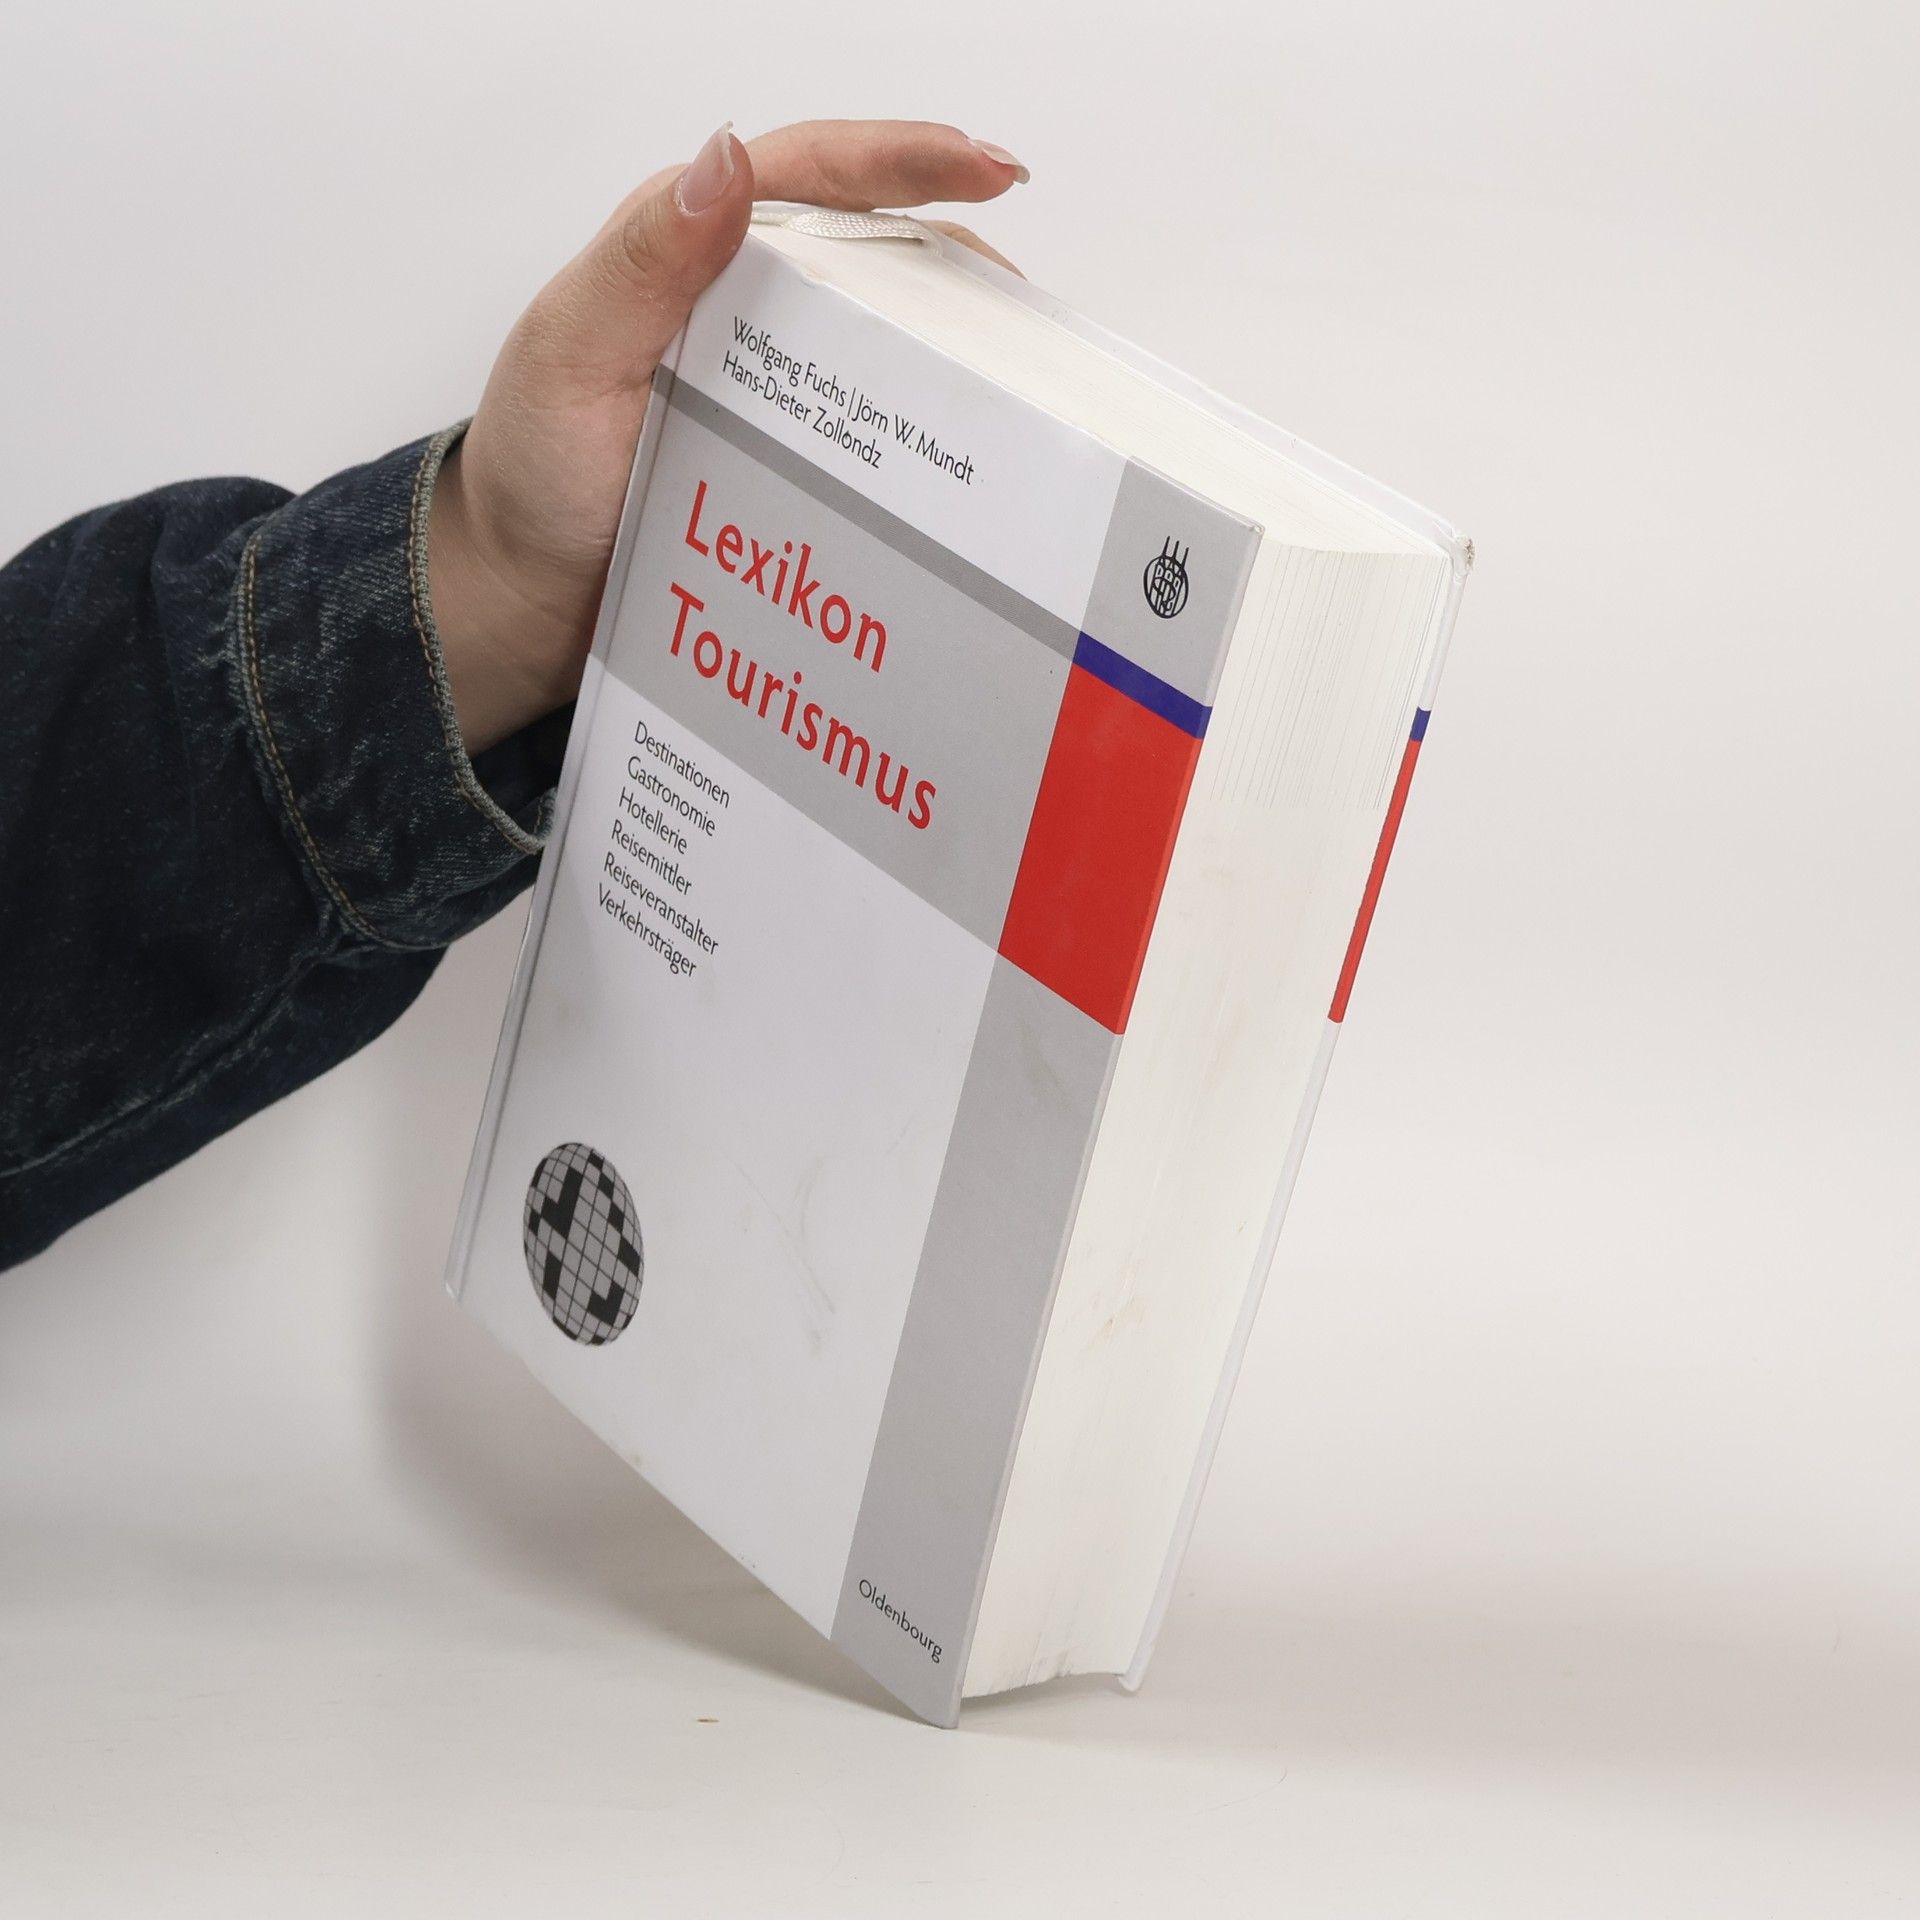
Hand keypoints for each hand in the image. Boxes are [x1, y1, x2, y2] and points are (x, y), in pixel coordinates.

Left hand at [428, 119, 1027, 753]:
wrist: (525, 597)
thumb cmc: (534, 476)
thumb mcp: (575, 354)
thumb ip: (645, 260)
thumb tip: (727, 159)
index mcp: (688, 247)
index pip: (814, 175)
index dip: (909, 161)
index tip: (990, 173)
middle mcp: (739, 302)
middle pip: (871, 249)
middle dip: (960, 257)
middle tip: (1030, 303)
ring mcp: (769, 382)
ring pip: (880, 336)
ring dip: (949, 346)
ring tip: (1020, 377)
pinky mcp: (785, 453)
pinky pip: (868, 424)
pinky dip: (918, 429)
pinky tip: (959, 453)